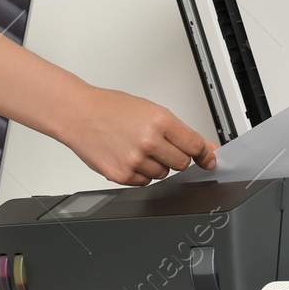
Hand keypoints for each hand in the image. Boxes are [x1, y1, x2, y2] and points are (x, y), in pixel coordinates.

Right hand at [58, 86, 218, 185]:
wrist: (78, 114)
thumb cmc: (111, 108)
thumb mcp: (150, 110)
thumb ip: (179, 131)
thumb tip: (205, 148)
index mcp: (159, 120)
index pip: (194, 145)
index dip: (205, 154)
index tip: (210, 160)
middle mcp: (149, 141)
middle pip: (182, 163)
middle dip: (176, 157)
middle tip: (160, 145)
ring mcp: (135, 160)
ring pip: (163, 174)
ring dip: (156, 164)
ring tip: (137, 147)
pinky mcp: (122, 175)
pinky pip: (144, 182)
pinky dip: (140, 173)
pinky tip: (127, 156)